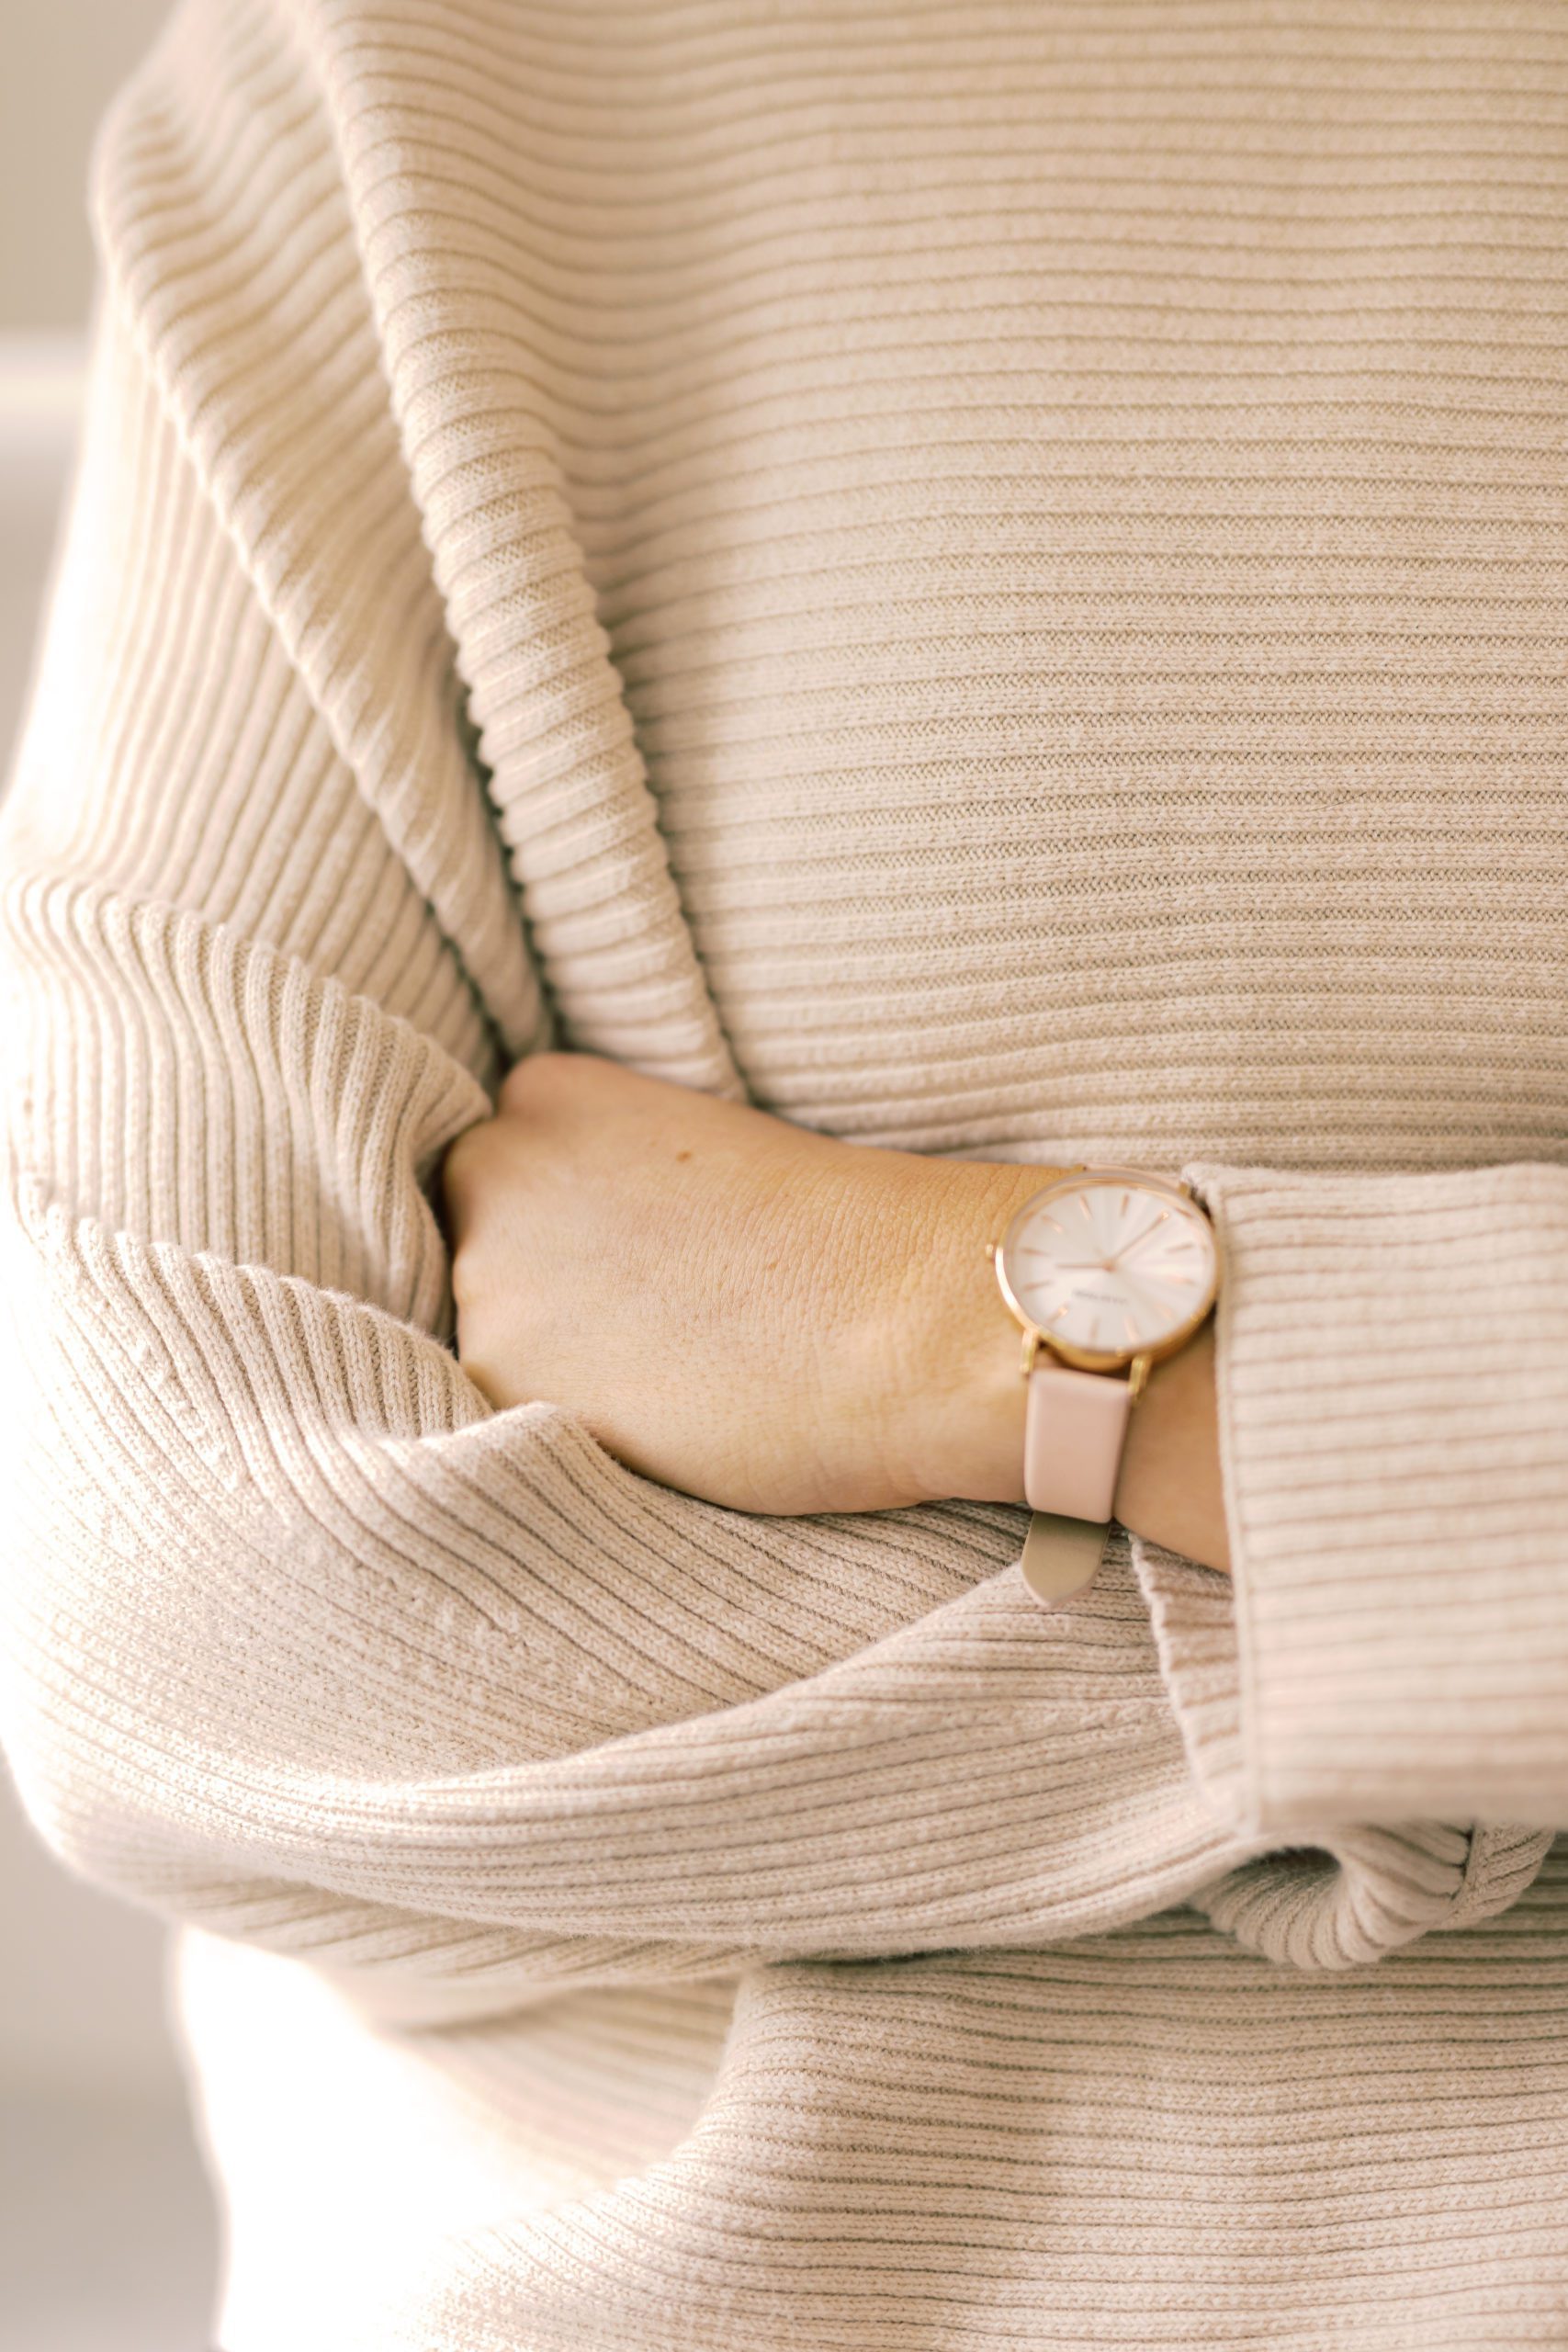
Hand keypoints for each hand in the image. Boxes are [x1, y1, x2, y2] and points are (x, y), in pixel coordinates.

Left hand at [441, 1052, 1228, 1563]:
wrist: (916, 1318)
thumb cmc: (851, 1239)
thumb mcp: (706, 1166)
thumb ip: (605, 1190)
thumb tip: (565, 1262)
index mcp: (547, 1094)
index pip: (496, 1168)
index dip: (565, 1227)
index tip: (639, 1259)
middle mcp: (491, 1170)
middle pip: (469, 1247)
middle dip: (540, 1285)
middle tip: (657, 1323)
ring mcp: (486, 1276)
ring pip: (486, 1335)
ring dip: (550, 1361)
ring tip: (674, 1372)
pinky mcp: (504, 1382)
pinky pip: (505, 1416)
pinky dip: (567, 1426)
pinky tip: (660, 1417)